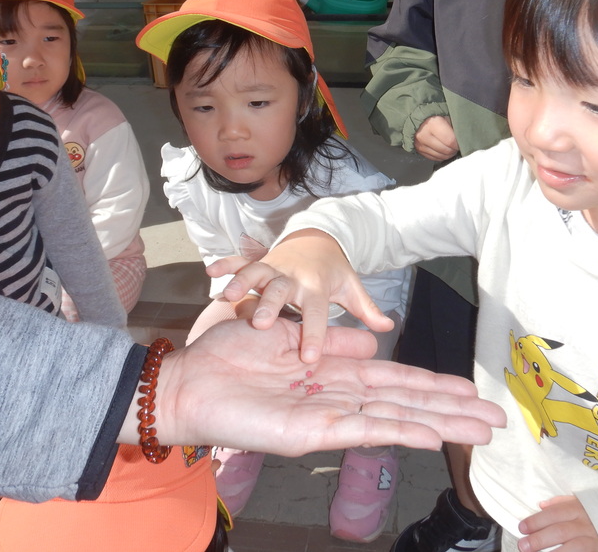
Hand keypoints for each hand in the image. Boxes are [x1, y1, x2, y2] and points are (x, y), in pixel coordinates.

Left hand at [122, 317, 505, 453]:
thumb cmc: (232, 356)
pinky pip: (364, 430)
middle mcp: (340, 398)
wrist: (190, 381)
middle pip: (408, 403)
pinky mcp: (313, 432)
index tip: (470, 390)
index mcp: (336, 374)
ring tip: (481, 429)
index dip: (434, 385)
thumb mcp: (290, 334)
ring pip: (397, 418)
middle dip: (452, 410)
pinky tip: (432, 435)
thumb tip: (376, 340)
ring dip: (440, 423)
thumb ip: (334, 338)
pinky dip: (400, 431)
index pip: (397, 380)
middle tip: (497, 419)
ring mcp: (330, 417)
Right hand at [211, 229, 392, 362]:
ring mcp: (272, 268)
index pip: (317, 313)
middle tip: (259, 325)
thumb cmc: (332, 273)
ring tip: (227, 295)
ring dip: (242, 282)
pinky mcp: (256, 262)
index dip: (314, 334)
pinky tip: (210, 272)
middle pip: (280, 291)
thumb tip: (388, 327)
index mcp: (316, 288)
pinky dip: (225, 264)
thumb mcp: (350, 288)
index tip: (308, 358)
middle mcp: (293, 278)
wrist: (316, 239)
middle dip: (269, 306)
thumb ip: (366, 309)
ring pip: (256, 273)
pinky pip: (238, 261)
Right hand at [414, 116, 458, 160]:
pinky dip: (442, 155)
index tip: (462, 142)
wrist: (419, 117)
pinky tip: (444, 149)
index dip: (458, 143)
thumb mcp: (447, 116)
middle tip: (457, 145)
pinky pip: (435, 158)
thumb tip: (465, 138)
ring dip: (449, 153)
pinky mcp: (419, 150)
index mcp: (433, 124)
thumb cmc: (436, 115)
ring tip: (451, 146)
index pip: (450, 140)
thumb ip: (455, 127)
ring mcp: (420, 144)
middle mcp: (424, 135)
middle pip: (446, 150)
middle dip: (454, 149)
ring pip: (441, 156)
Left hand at [518, 496, 597, 551]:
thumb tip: (541, 505)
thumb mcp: (581, 502)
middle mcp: (587, 524)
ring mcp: (595, 540)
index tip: (522, 527)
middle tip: (523, 545)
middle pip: (560, 531)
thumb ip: (561, 503)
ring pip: (573, 547)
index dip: (537, 521)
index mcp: (579, 509)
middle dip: (539, 539)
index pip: (554, 514)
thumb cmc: (596, 512)